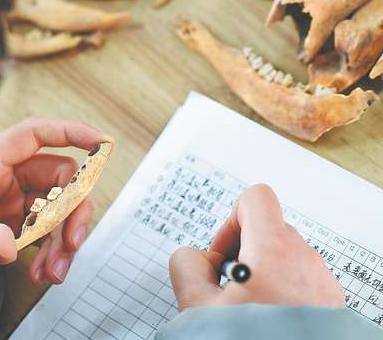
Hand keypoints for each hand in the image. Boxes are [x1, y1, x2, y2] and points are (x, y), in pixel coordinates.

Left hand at [0, 118, 113, 288]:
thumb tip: (7, 245)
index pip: (33, 135)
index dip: (69, 131)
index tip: (100, 141)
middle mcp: (9, 177)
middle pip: (60, 177)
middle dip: (72, 212)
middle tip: (72, 242)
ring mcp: (20, 198)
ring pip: (62, 206)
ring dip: (65, 239)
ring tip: (53, 270)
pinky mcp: (26, 219)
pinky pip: (54, 228)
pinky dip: (56, 250)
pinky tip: (44, 270)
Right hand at [169, 184, 344, 310]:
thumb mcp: (197, 307)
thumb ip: (185, 265)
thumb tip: (196, 258)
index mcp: (274, 252)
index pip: (255, 198)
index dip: (230, 219)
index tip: (222, 252)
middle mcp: (306, 261)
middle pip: (268, 229)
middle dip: (242, 253)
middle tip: (229, 289)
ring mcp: (323, 282)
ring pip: (284, 256)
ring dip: (261, 273)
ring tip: (248, 309)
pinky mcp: (331, 302)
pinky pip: (301, 279)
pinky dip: (281, 290)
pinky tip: (267, 319)